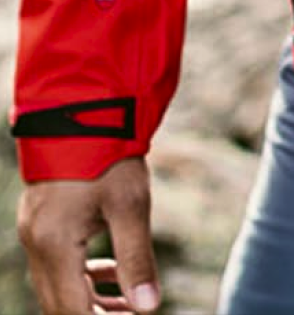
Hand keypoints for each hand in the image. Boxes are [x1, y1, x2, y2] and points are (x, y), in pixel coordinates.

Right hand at [17, 160, 160, 314]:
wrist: (82, 108)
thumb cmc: (109, 153)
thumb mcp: (130, 204)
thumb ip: (137, 259)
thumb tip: (149, 308)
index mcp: (54, 245)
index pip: (73, 311)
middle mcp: (36, 244)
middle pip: (60, 304)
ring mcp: (35, 232)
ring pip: (58, 285)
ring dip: (90, 300)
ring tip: (130, 307)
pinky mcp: (42, 220)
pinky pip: (58, 263)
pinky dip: (83, 275)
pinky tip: (112, 273)